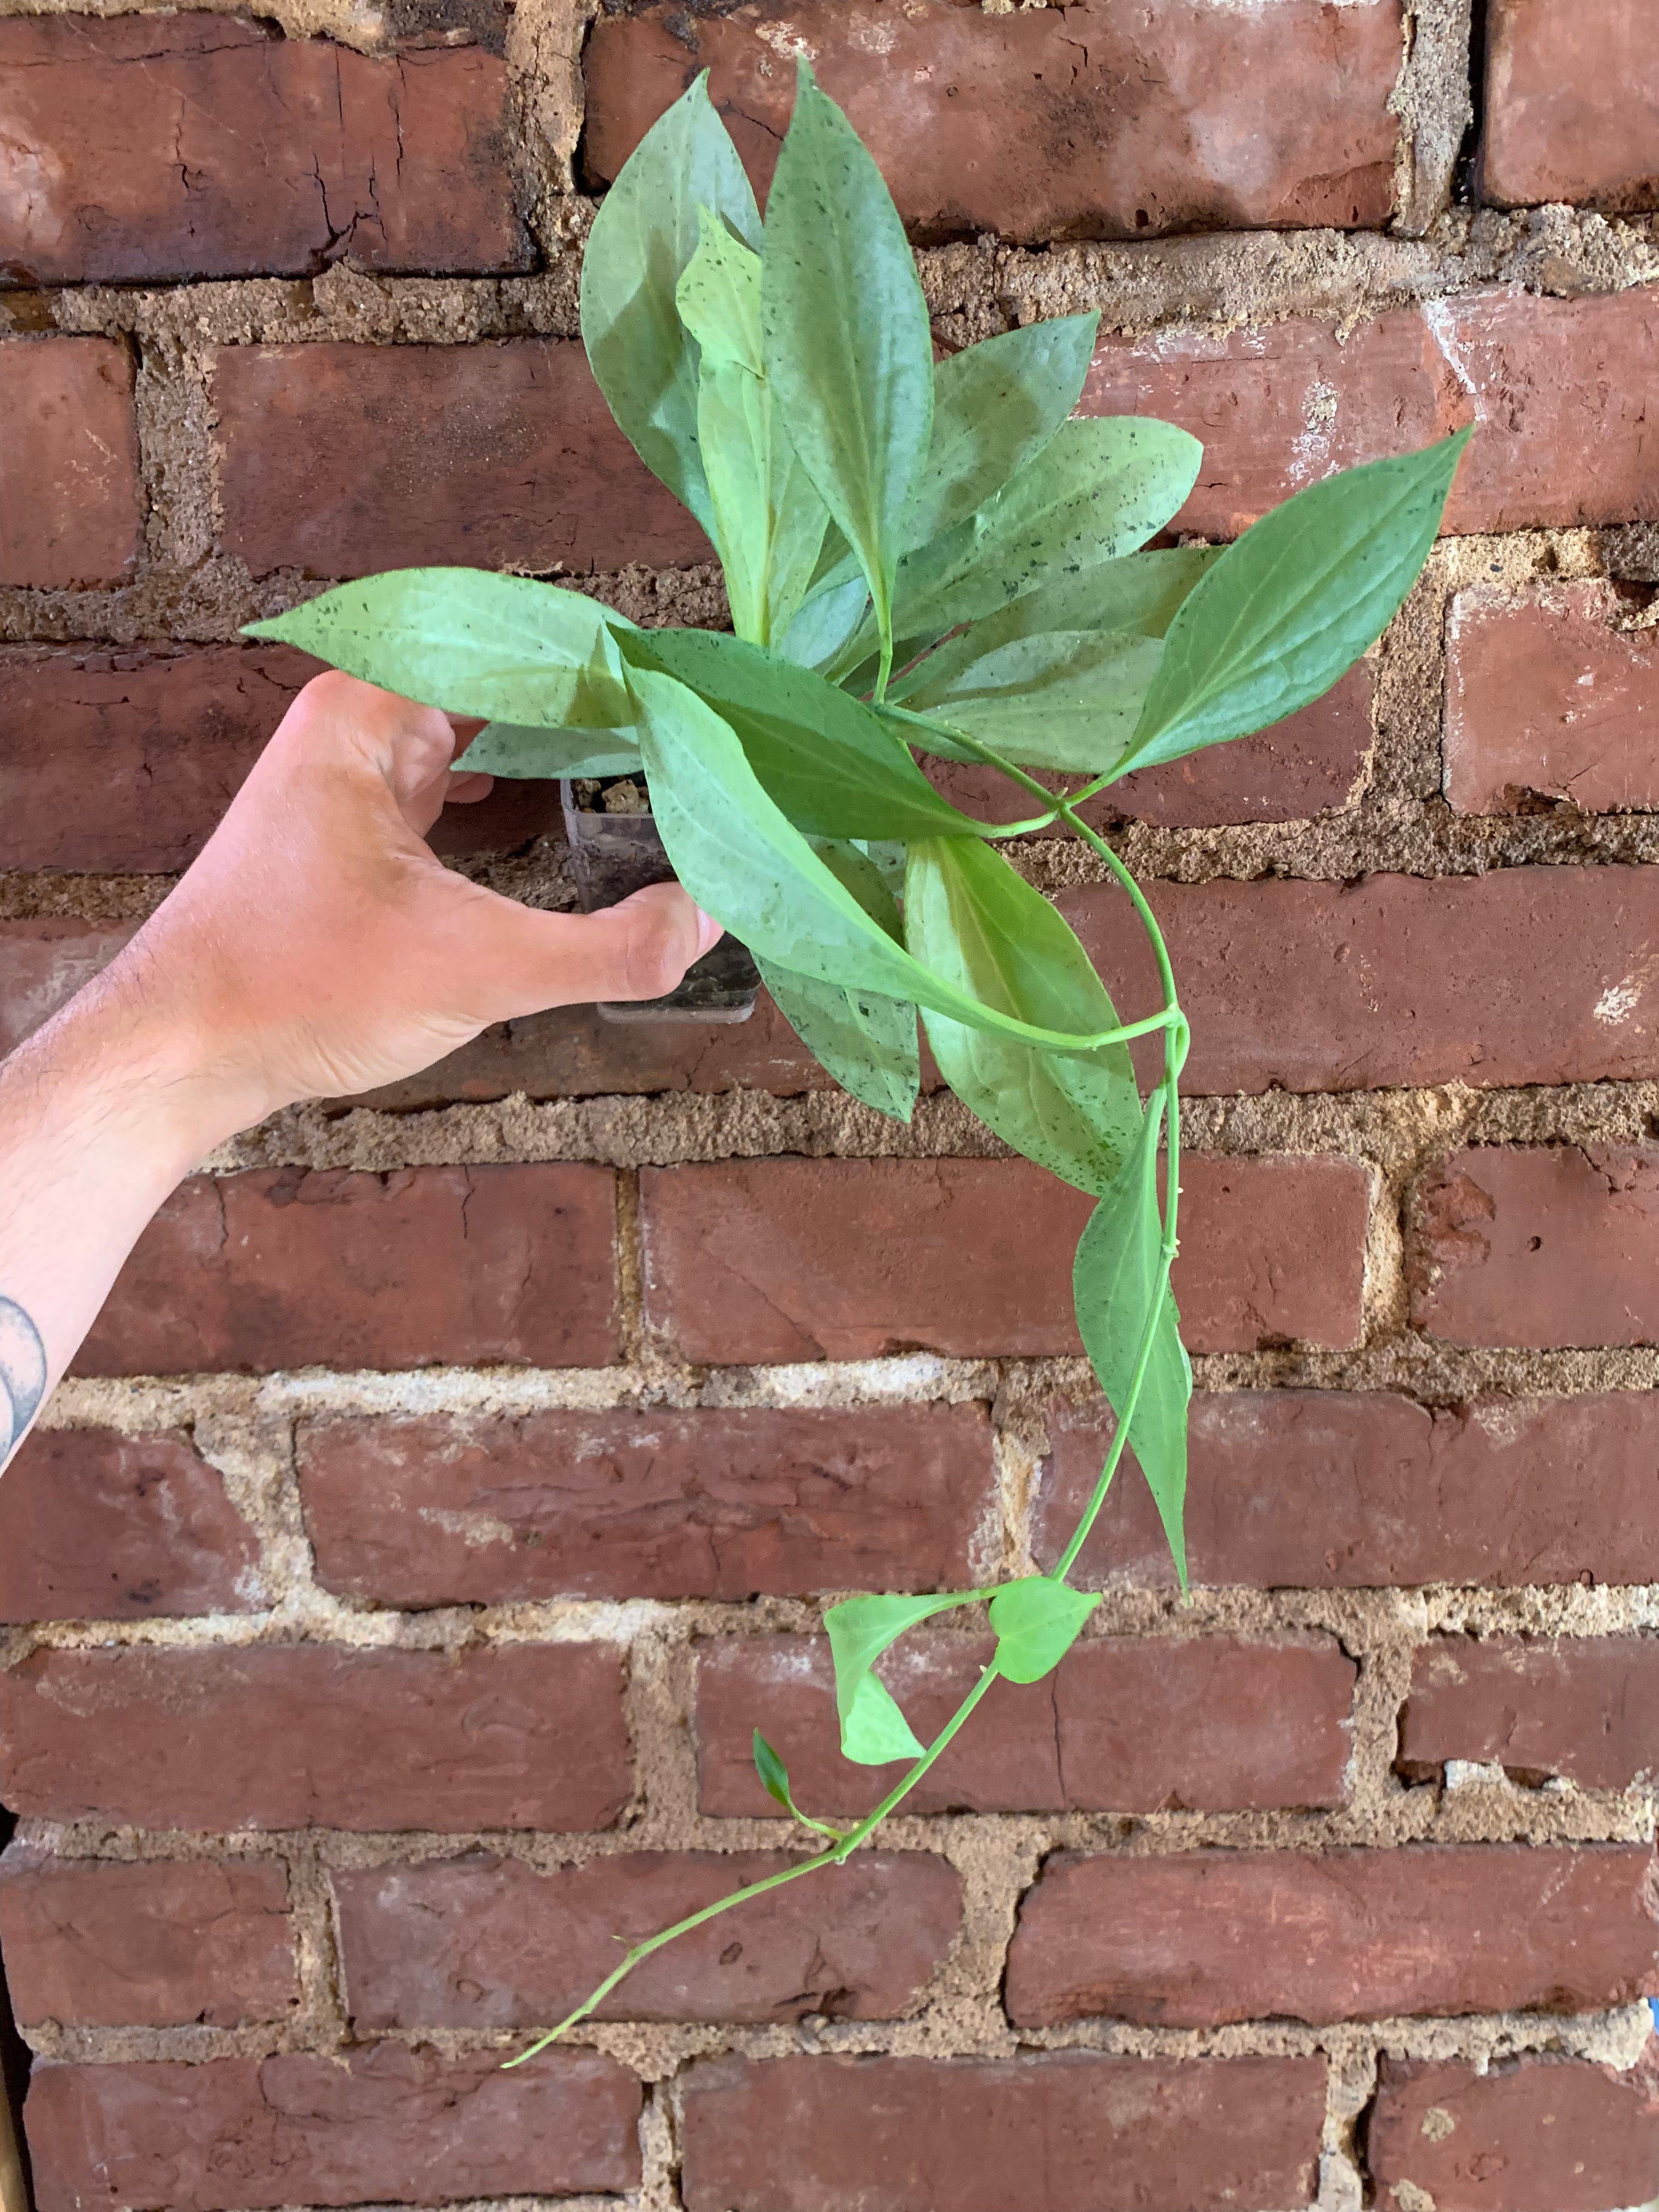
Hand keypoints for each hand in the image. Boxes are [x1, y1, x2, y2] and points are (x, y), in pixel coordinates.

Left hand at [103, 671, 722, 1125]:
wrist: (179, 1051)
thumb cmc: (296, 990)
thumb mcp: (475, 970)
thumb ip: (606, 949)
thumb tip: (707, 916)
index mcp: (371, 711)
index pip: (520, 645)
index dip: (613, 663)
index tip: (692, 690)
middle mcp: (356, 721)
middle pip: (502, 676)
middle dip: (596, 700)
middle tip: (692, 729)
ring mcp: (349, 771)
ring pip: (476, 723)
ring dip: (555, 736)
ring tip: (650, 753)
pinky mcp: (351, 824)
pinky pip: (450, 769)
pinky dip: (512, 777)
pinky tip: (566, 801)